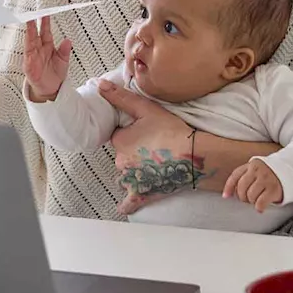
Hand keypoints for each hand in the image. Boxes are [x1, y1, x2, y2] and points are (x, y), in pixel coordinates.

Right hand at [24, 17, 71, 101]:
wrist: (51, 89)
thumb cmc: (55, 74)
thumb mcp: (64, 61)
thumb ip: (65, 51)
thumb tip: (68, 41)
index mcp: (47, 46)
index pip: (45, 31)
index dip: (45, 23)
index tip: (45, 14)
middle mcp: (39, 50)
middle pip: (35, 34)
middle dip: (33, 24)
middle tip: (32, 14)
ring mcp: (33, 57)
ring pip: (29, 42)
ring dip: (28, 33)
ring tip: (28, 24)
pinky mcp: (29, 67)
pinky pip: (28, 58)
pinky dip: (28, 52)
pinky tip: (29, 47)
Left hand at [98, 80, 202, 214]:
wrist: (192, 156)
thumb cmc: (171, 131)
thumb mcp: (146, 109)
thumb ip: (121, 97)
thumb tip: (99, 86)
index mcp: (119, 141)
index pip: (117, 135)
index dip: (130, 132)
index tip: (143, 131)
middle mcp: (120, 162)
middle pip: (122, 155)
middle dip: (133, 151)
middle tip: (154, 146)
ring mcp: (131, 179)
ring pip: (127, 174)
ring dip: (135, 171)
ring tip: (155, 164)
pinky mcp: (142, 193)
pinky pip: (130, 201)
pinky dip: (127, 203)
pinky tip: (124, 207)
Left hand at [223, 160, 283, 212]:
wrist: (291, 172)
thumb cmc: (271, 174)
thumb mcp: (257, 170)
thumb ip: (245, 176)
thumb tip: (229, 193)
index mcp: (251, 165)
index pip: (235, 176)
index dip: (229, 187)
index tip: (226, 196)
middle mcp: (258, 170)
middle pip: (241, 188)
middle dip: (242, 196)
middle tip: (248, 199)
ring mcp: (266, 179)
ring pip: (250, 196)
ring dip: (252, 201)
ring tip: (257, 200)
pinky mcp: (273, 189)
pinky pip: (260, 203)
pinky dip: (259, 207)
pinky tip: (261, 206)